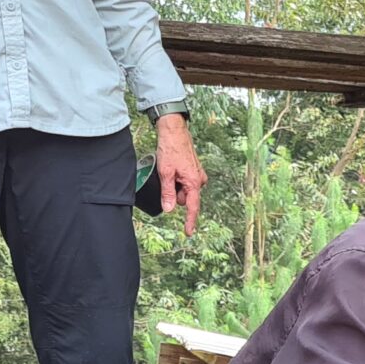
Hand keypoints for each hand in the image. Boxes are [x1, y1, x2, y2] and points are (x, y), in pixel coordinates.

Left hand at [154, 114, 205, 236]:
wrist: (175, 131)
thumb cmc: (171, 149)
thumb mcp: (165, 173)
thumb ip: (167, 193)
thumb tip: (168, 209)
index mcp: (194, 182)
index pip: (192, 207)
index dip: (189, 221)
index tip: (188, 232)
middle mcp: (199, 180)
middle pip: (184, 198)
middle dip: (174, 193)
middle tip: (166, 177)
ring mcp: (197, 175)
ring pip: (184, 190)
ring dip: (175, 185)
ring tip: (168, 169)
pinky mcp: (194, 170)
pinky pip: (185, 182)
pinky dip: (177, 179)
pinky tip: (172, 168)